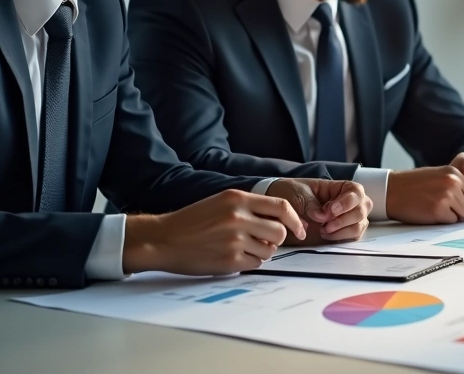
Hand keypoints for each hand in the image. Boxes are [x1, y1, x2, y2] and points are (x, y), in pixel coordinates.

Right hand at [122, 189, 305, 275]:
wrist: (163, 239)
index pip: (282, 206)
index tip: (300, 229)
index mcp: (238, 199)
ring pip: (269, 250)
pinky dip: (250, 263)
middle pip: (279, 231)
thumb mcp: (222, 202)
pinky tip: (233, 257)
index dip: (295, 220)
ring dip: (262, 251)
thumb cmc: (192, 221)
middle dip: (276, 239)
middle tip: (262, 241)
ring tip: (241, 248)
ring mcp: (234, 239)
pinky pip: (255, 264)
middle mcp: (238, 217)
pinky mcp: (229, 260)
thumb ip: (250, 207)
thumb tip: (282, 221)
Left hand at [266, 179, 370, 244]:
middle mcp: (349, 203)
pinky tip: (325, 236)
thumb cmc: (293, 194)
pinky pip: (353, 237)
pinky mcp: (344, 233)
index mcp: (341, 188)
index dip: (347, 202)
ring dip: (342, 230)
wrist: (280, 209)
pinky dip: (340, 238)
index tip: (330, 210)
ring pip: (359, 226)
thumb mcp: (300, 194)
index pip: (356, 192)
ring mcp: (348, 219)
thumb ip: (312, 205)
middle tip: (324, 224)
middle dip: (344, 219)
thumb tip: (322, 217)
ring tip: (322, 229)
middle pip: (362, 210)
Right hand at [385, 166, 463, 223]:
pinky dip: (443, 221)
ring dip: (453, 216)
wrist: (392, 190)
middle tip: (448, 209)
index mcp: (454, 173)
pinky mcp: (438, 210)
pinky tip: (431, 213)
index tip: (459, 205)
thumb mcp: (439, 175)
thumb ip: (457, 184)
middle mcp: (453, 183)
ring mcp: (446, 196)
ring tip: (438, 209)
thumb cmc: (414, 184)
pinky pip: (451, 222)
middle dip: (463, 211)